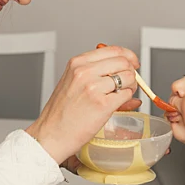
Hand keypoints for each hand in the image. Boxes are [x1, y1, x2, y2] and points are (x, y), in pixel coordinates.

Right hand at [26, 45, 139, 163]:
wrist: (51, 134)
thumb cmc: (60, 113)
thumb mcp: (72, 83)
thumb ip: (95, 72)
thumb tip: (124, 70)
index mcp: (77, 63)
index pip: (113, 50)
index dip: (128, 56)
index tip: (133, 63)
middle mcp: (85, 72)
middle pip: (124, 62)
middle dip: (131, 73)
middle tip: (128, 84)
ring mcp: (93, 87)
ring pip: (128, 78)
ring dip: (130, 87)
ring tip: (119, 96)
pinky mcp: (102, 104)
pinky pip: (127, 95)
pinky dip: (126, 100)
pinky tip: (115, 105)